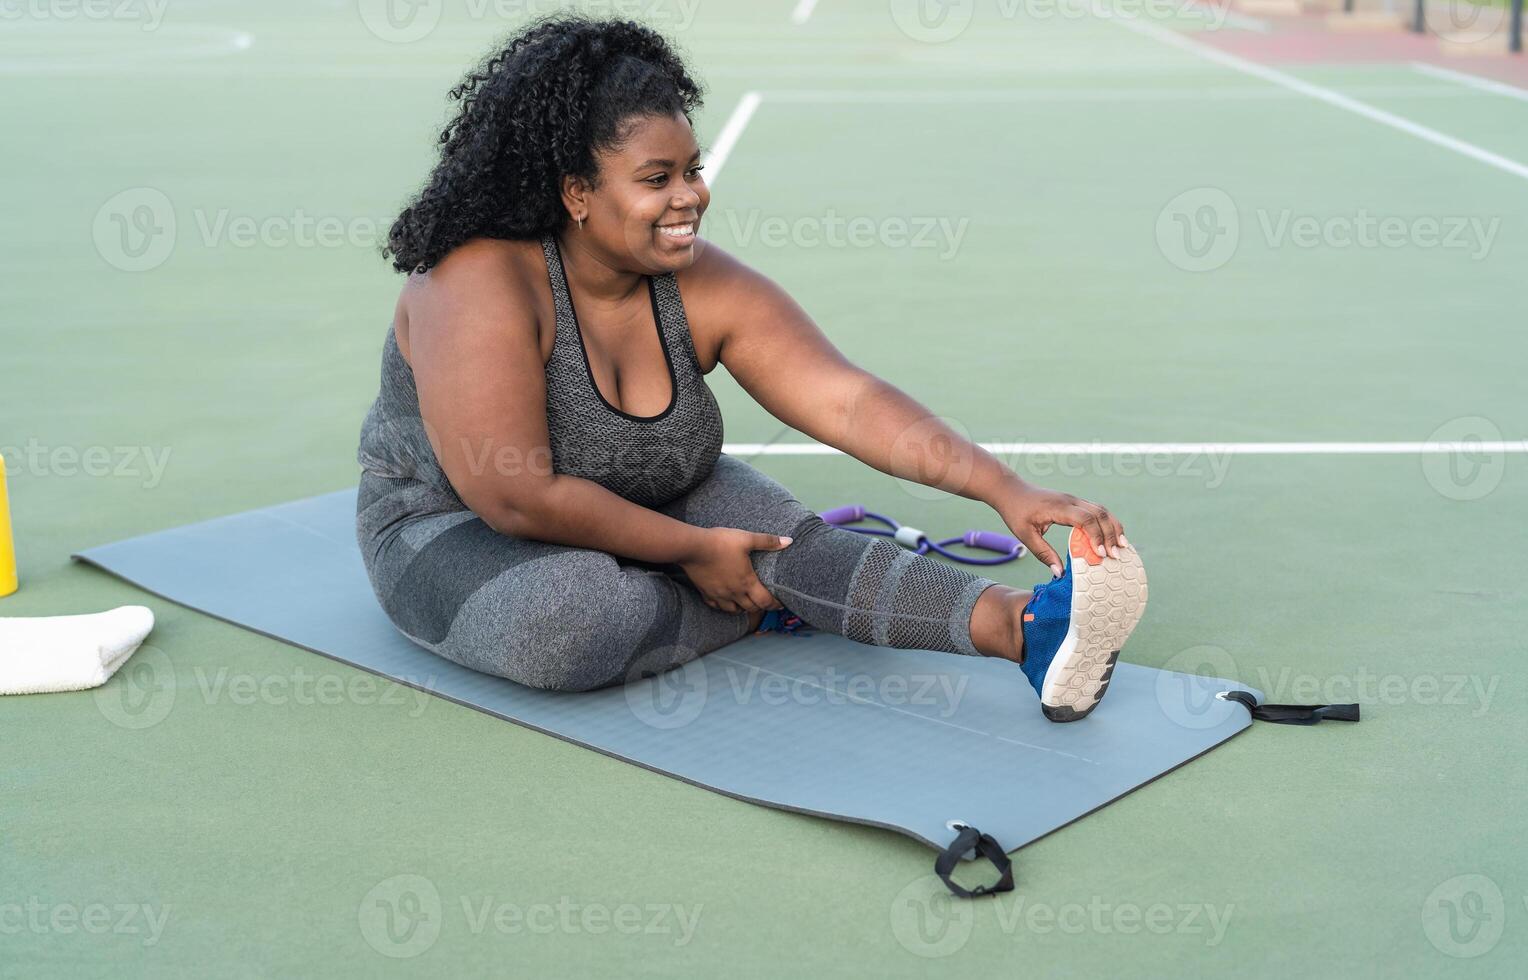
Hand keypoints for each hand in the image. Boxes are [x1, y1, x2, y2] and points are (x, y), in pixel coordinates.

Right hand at [678, 527, 791, 614]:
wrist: (693, 547)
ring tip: (746, 603)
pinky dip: (723, 606)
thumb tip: (789, 541)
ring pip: (733, 611)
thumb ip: (768, 541)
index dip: (774, 605)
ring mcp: (719, 595)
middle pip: (750, 608)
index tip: (780, 605)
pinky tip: (724, 601)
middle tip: (764, 603)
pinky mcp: (705, 593)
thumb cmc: (721, 542)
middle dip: (760, 607)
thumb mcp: (747, 539)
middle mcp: (734, 592)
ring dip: (742, 609)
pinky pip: (716, 606)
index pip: (765, 601)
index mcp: (747, 582)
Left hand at [996, 484, 1127, 577]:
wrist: (1011, 490)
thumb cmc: (1016, 512)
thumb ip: (1043, 553)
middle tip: (1116, 556)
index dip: (1096, 536)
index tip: (1101, 554)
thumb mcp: (1025, 535)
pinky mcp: (1075, 503)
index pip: (1085, 519)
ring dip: (1113, 528)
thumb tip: (1059, 573)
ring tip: (1122, 547)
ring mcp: (1074, 500)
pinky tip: (1113, 537)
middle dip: (1110, 535)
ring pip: (1102, 510)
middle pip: (1099, 514)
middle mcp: (1070, 501)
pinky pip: (1096, 511)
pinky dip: (1107, 523)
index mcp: (1058, 508)